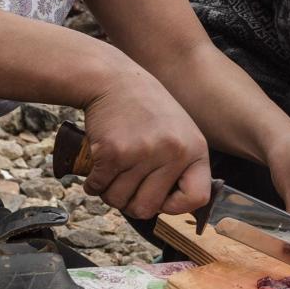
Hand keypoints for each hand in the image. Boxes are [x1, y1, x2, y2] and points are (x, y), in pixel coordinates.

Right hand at [78, 57, 211, 219]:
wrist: (113, 79)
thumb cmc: (146, 108)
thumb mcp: (180, 131)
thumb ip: (181, 166)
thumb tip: (172, 207)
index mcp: (194, 149)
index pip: (196, 199)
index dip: (175, 206)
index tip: (161, 198)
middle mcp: (173, 152)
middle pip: (147, 208)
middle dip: (131, 204)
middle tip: (126, 187)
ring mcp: (143, 153)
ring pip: (118, 200)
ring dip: (109, 192)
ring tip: (112, 174)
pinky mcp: (113, 152)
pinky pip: (98, 187)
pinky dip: (93, 184)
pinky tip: (97, 170)